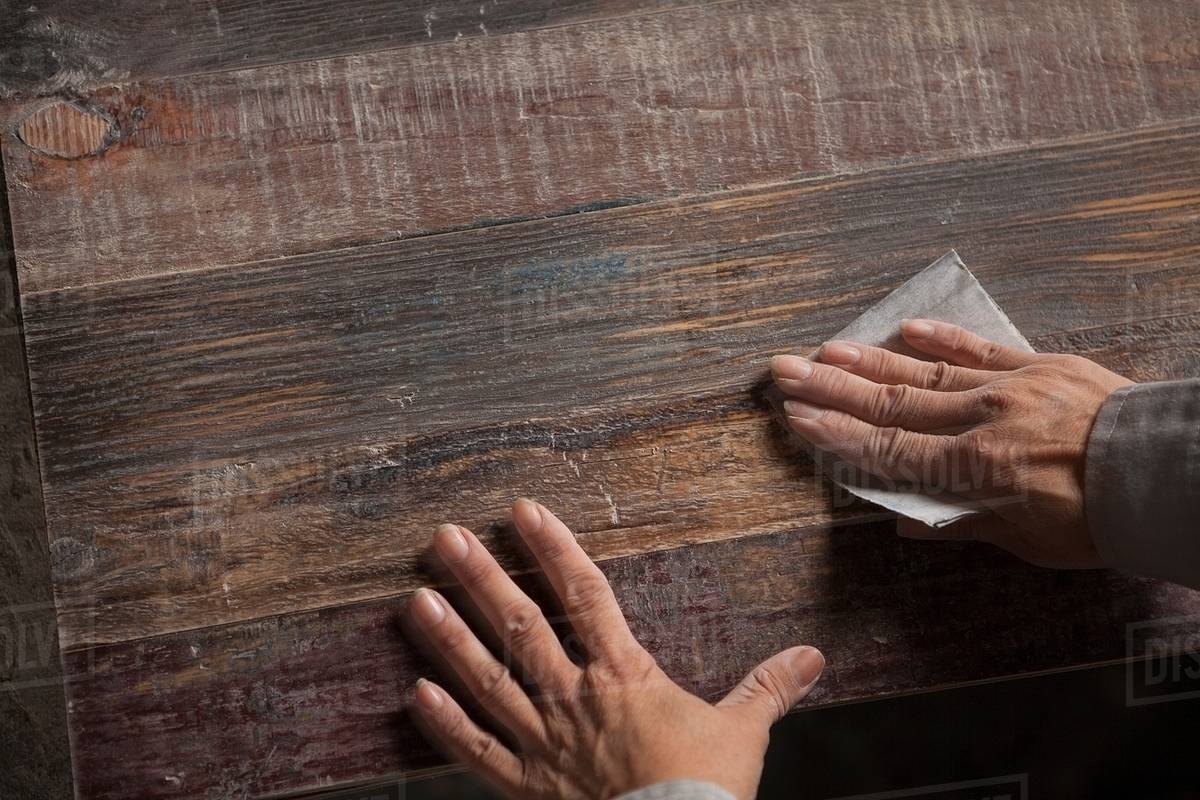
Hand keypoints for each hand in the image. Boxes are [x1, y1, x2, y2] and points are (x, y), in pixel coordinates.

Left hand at [406, 498, 824, 799]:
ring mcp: (543, 740)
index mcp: (624, 675)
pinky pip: (476, 750)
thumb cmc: (707, 793)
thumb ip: (769, 687)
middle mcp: (573, 697)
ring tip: (415, 597)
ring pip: (487, 678)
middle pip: (520, 625)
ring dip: (449, 636)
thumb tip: (812, 657)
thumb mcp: (744, 733)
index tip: (521, 511)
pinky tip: (414, 693)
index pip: (584, 594)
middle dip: (480, 577)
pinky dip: (444, 723)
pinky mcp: (525, 786)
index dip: (553, 548)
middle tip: (444, 537)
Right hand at [771, 319, 1132, 567]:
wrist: (1166, 474)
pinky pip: (980, 348)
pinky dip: (941, 340)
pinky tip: (904, 331)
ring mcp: (1009, 387)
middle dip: (832, 389)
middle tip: (784, 371)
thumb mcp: (1026, 541)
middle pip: (892, 406)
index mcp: (976, 470)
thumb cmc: (1098, 519)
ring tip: (824, 350)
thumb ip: (961, 525)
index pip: (888, 450)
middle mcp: (982, 422)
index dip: (836, 436)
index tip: (797, 419)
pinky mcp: (1038, 365)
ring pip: (925, 374)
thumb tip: (905, 526)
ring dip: (870, 362)